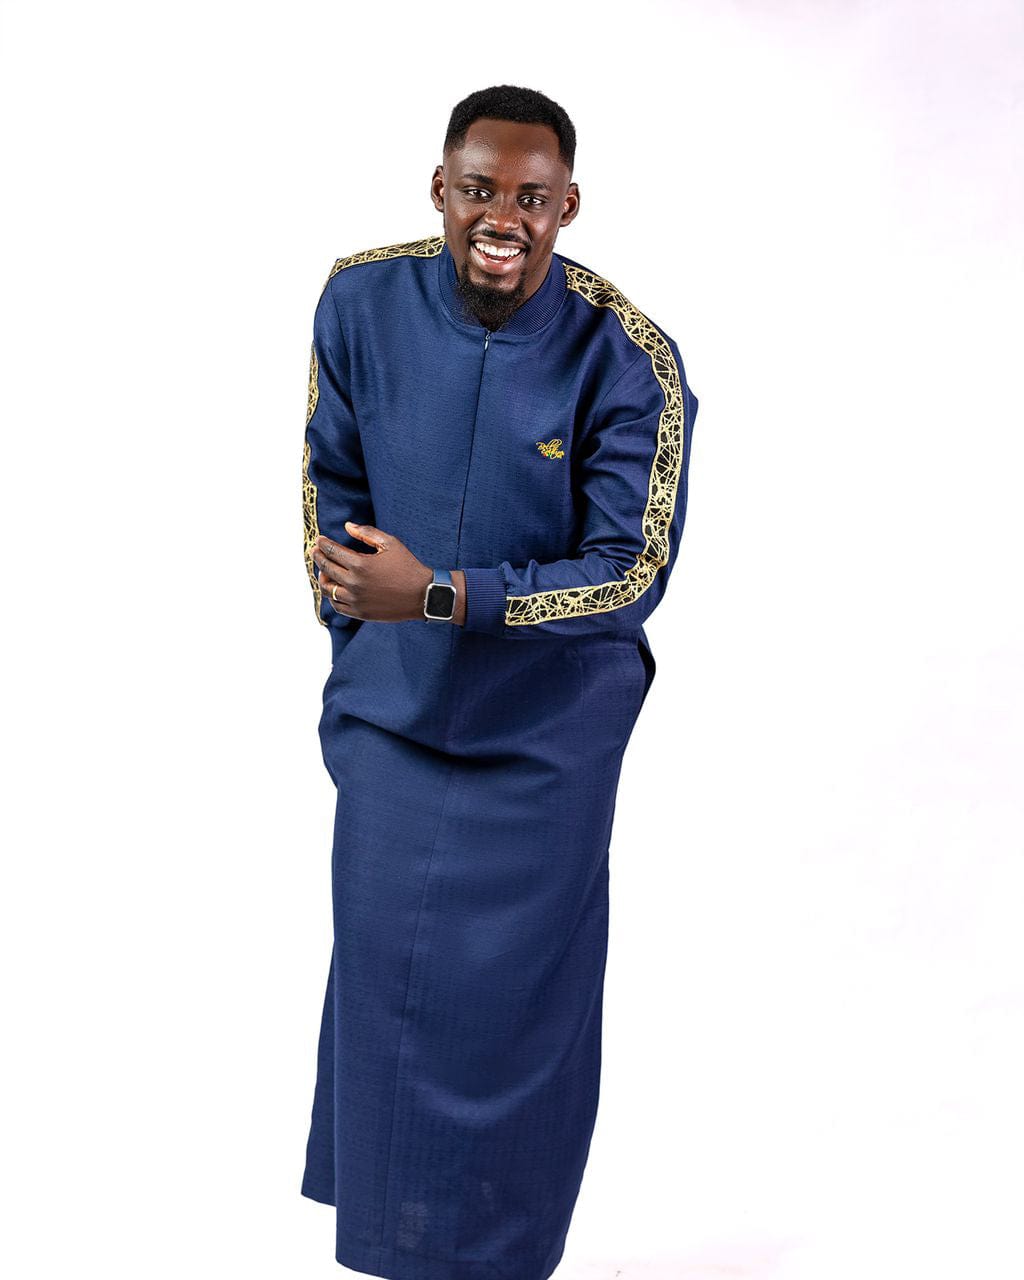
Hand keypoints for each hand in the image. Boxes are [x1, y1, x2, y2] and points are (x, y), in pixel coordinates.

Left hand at [312, 522, 432, 621]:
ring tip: (324, 571)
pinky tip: (334, 589)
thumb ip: (367, 533)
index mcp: (360, 565)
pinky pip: (337, 606)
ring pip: (328, 589)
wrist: (423, 595)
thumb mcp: (390, 544)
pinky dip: (332, 596)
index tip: (319, 540)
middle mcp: (354, 583)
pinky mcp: (360, 613)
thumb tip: (347, 526)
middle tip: (315, 552)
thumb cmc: (408, 566)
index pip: (332, 552)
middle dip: (318, 557)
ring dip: (322, 578)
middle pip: (326, 569)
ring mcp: (356, 600)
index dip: (323, 544)